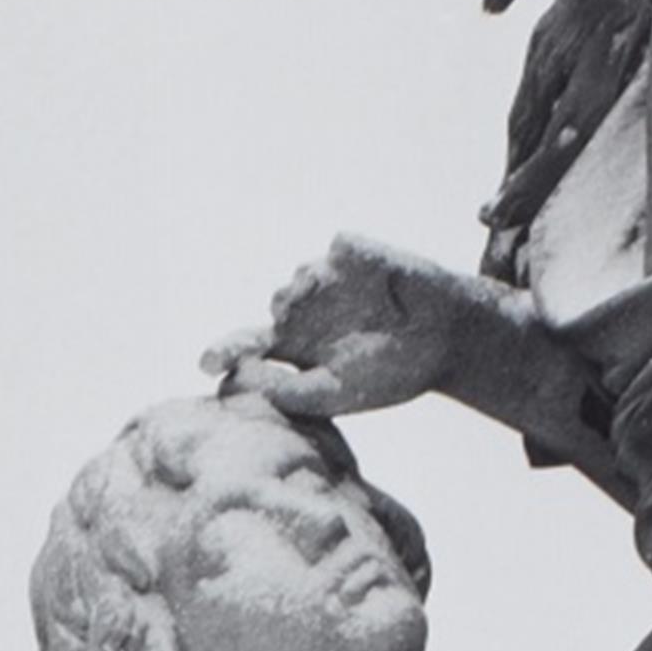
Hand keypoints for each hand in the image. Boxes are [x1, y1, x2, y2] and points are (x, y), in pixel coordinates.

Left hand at [206, 236, 477, 420]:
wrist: (445, 337)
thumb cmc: (390, 373)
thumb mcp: (333, 393)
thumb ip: (283, 392)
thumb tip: (232, 382)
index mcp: (299, 354)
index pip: (251, 353)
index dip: (225, 355)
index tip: (206, 363)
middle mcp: (308, 319)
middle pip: (268, 316)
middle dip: (264, 325)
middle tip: (271, 333)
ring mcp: (328, 286)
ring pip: (289, 285)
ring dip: (294, 299)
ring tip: (305, 311)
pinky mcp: (350, 257)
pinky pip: (322, 258)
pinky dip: (323, 273)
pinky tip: (334, 283)